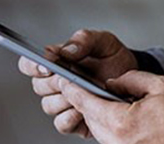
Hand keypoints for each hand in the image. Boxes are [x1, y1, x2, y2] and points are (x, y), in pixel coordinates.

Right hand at [16, 29, 138, 137]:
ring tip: (83, 92)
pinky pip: (62, 124)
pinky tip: (84, 109)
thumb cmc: (115, 60)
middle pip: (38, 87)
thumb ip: (84, 39)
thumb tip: (65, 51)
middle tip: (71, 77)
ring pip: (49, 106)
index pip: (29, 64)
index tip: (47, 65)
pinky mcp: (73, 121)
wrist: (133, 83)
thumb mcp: (104, 42)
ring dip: (64, 99)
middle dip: (55, 82)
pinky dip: (71, 117)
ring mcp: (63, 103)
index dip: (32, 65)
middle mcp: (56, 83)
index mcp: (57, 62)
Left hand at [59, 71, 163, 143]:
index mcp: (120, 122)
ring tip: (103, 100)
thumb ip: (131, 79)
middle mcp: (117, 141)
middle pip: (89, 118)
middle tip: (82, 86)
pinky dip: (110, 126)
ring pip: (99, 130)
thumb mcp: (160, 85)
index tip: (64, 80)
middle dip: (85, 102)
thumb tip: (113, 82)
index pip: (86, 103)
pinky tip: (118, 116)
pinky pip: (111, 139)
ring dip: (97, 115)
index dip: (72, 89)